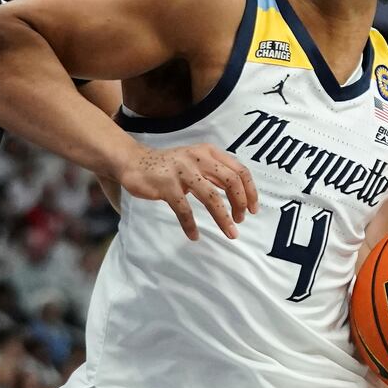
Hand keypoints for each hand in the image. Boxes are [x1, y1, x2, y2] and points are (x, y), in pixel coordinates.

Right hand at [113, 144, 257, 239]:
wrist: (134, 162)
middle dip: (240, 204)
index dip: (250, 191)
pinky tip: (194, 235)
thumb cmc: (170, 166)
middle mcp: (198, 158)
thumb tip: (240, 196)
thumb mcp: (197, 162)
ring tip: (229, 232)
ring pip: (211, 197)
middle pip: (230, 181)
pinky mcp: (166, 184)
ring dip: (223, 218)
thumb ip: (216, 174)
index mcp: (210, 152)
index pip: (239, 170)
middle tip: (240, 221)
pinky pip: (184, 209)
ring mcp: (182, 170)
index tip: (253, 209)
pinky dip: (190, 225)